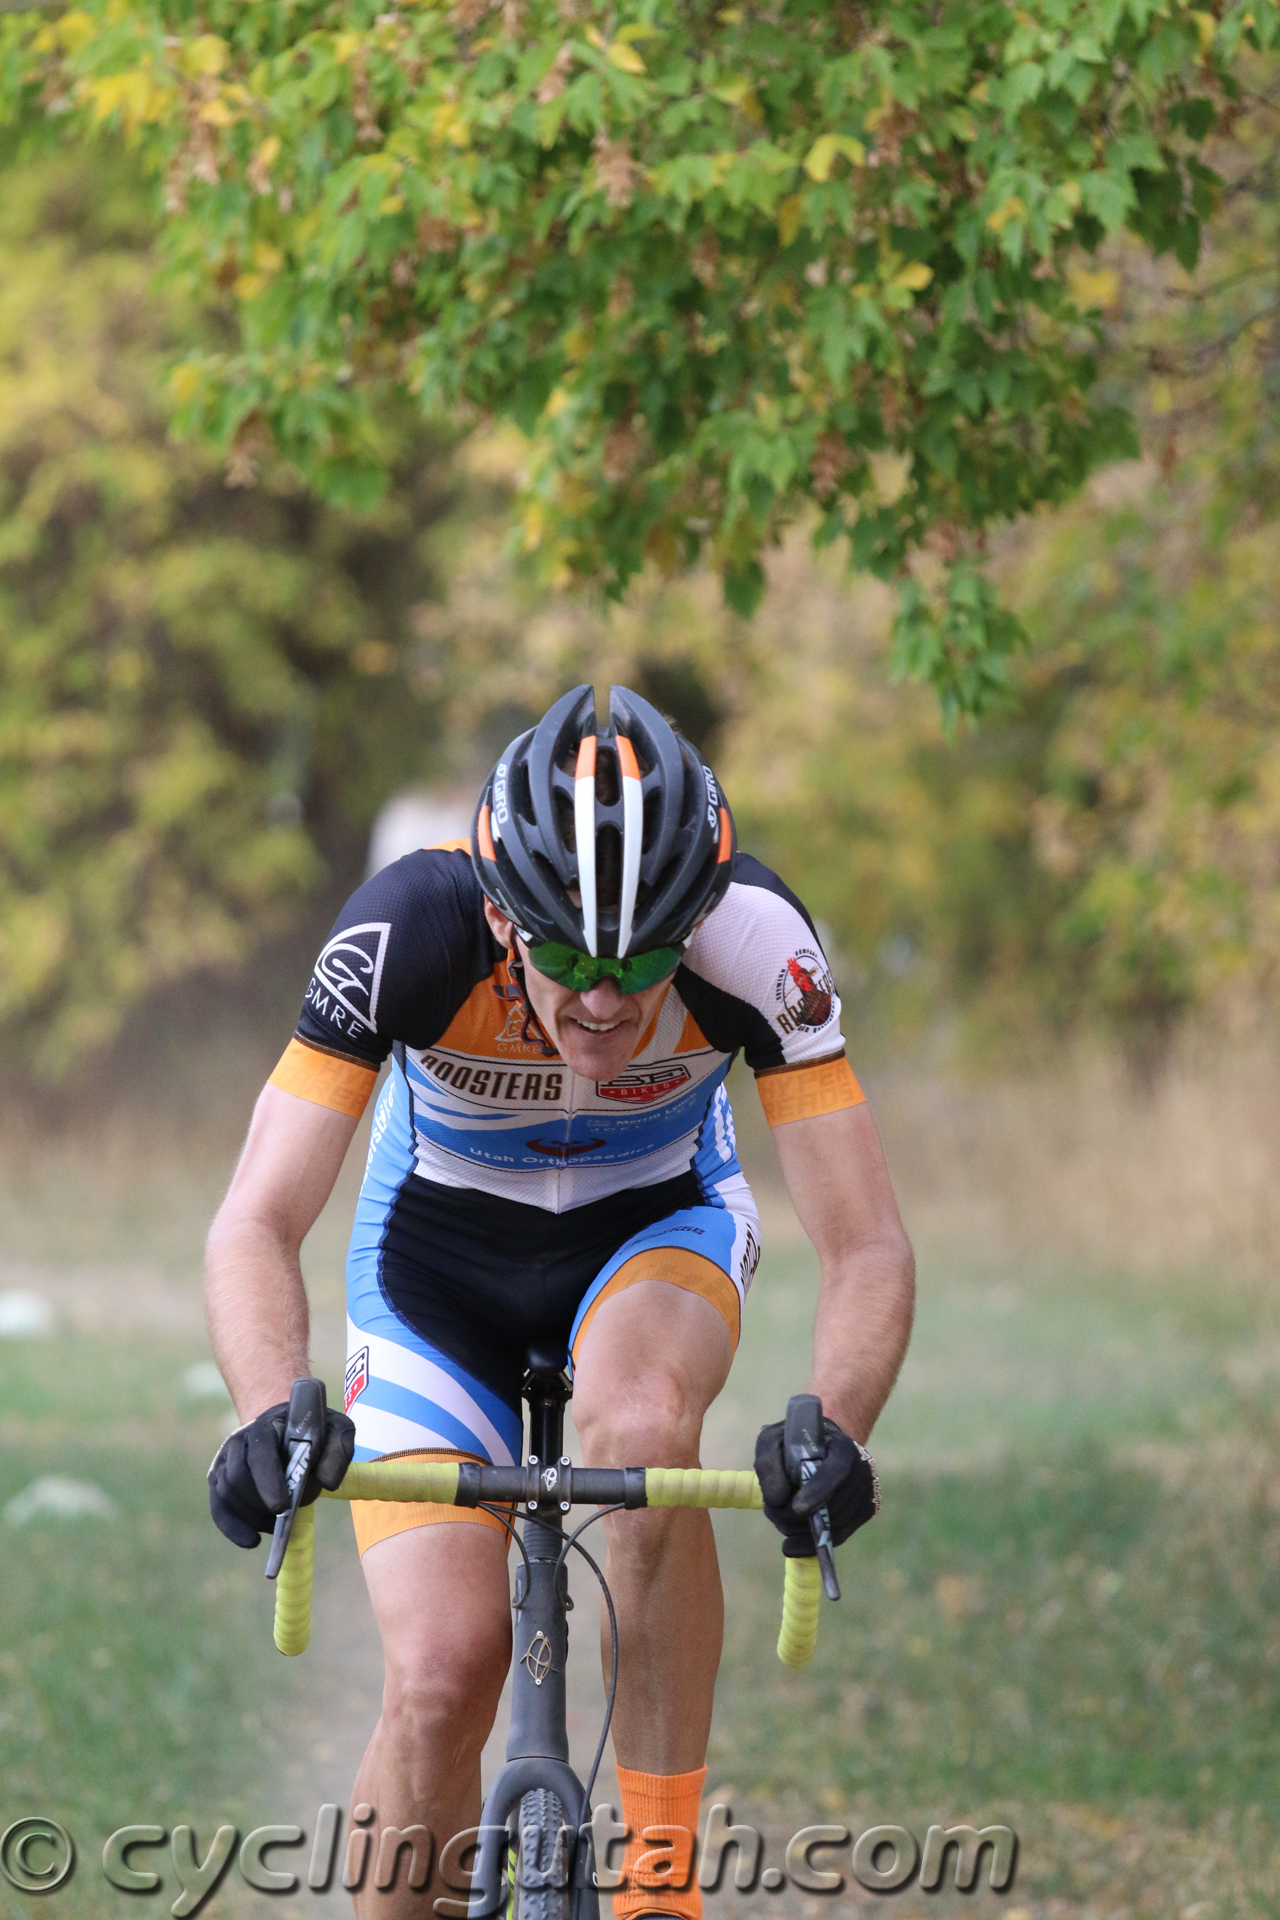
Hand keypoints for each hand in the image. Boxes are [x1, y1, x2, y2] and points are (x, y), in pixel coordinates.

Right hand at [207, 1398, 355, 1547]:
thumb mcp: (336, 1430)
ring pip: (226, 1493)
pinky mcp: (219, 1480)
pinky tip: (252, 1541)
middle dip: (259, 1505)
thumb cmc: (315, 1432)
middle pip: (236, 1476)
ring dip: (250, 1517)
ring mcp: (226, 1460)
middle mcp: (240, 1440)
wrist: (289, 1429)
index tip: (281, 1507)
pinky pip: (218, 1508)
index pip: (260, 1452)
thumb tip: (327, 1483)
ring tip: (276, 1527)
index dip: (267, 1481)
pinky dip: (232, 1528)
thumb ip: (338, 1451)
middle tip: (283, 1520)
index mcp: (269, 1424)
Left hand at [754, 1413, 878, 1557]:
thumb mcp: (772, 1441)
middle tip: (772, 1512)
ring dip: (801, 1529)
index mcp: (842, 1445)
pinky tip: (791, 1544)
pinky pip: (838, 1537)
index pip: (838, 1470)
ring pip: (836, 1525)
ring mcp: (866, 1492)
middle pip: (835, 1505)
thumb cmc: (792, 1443)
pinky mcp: (864, 1511)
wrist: (817, 1447)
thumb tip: (779, 1500)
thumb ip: (769, 1464)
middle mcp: (862, 1468)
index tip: (797, 1508)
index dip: (820, 1490)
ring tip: (778, 1517)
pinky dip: (811, 1544)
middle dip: (800, 1516)